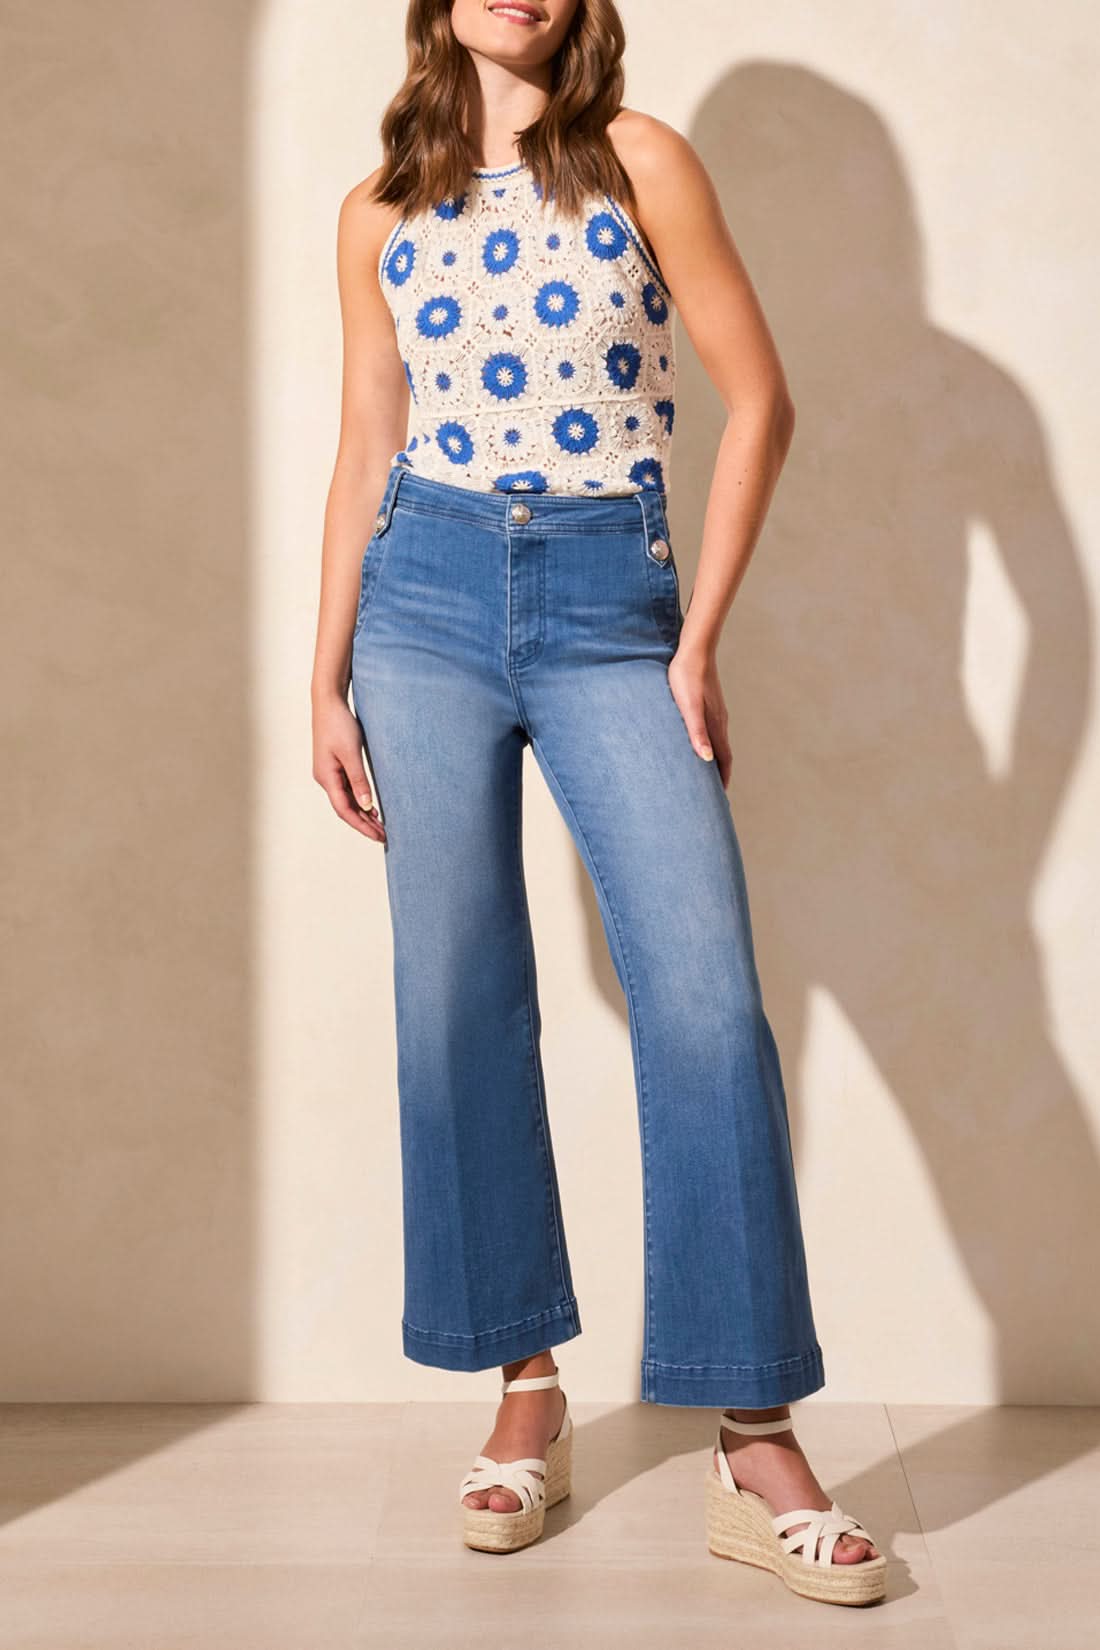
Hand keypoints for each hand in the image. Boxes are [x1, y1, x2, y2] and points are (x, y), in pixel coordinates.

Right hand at [312, 694, 386, 841]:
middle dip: (364, 823)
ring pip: (347, 800)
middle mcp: (326, 778)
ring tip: (381, 825)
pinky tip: (371, 807)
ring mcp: (329, 772)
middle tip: (384, 836)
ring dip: (363, 813)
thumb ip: (359, 780)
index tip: (379, 836)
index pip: (345, 810)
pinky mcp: (335, 765)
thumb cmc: (339, 724)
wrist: (328, 702)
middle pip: (346, 808)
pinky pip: (347, 789)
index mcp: (327, 778)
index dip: (362, 826)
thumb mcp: (352, 753)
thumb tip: (366, 806)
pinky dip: (360, 800)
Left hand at [667, 639, 731, 788]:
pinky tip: (698, 741)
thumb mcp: (689, 708)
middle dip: (719, 773)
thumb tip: (707, 760)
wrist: (694, 650)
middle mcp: (719, 720)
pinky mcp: (708, 702)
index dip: (722, 779)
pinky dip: (708, 742)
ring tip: (705, 771)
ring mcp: (715, 710)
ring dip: (714, 758)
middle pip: (723, 753)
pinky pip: (711, 729)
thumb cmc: (687, 678)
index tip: (719, 798)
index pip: (723, 759)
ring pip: (717, 741)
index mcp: (715, 725)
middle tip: (712, 792)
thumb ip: (697, 733)